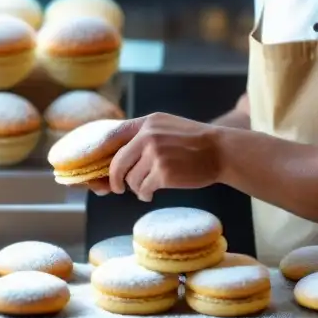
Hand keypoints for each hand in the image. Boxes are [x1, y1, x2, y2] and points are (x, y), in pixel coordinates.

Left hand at [102, 113, 222, 201]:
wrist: (220, 151)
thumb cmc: (193, 144)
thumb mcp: (167, 128)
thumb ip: (143, 137)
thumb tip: (114, 161)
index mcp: (148, 123)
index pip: (112, 135)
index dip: (99, 153)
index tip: (97, 166)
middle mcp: (148, 135)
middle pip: (116, 163)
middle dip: (114, 179)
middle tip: (117, 188)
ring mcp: (156, 154)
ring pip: (130, 179)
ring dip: (136, 188)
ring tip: (148, 187)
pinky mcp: (163, 173)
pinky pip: (142, 190)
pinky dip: (144, 194)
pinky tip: (151, 193)